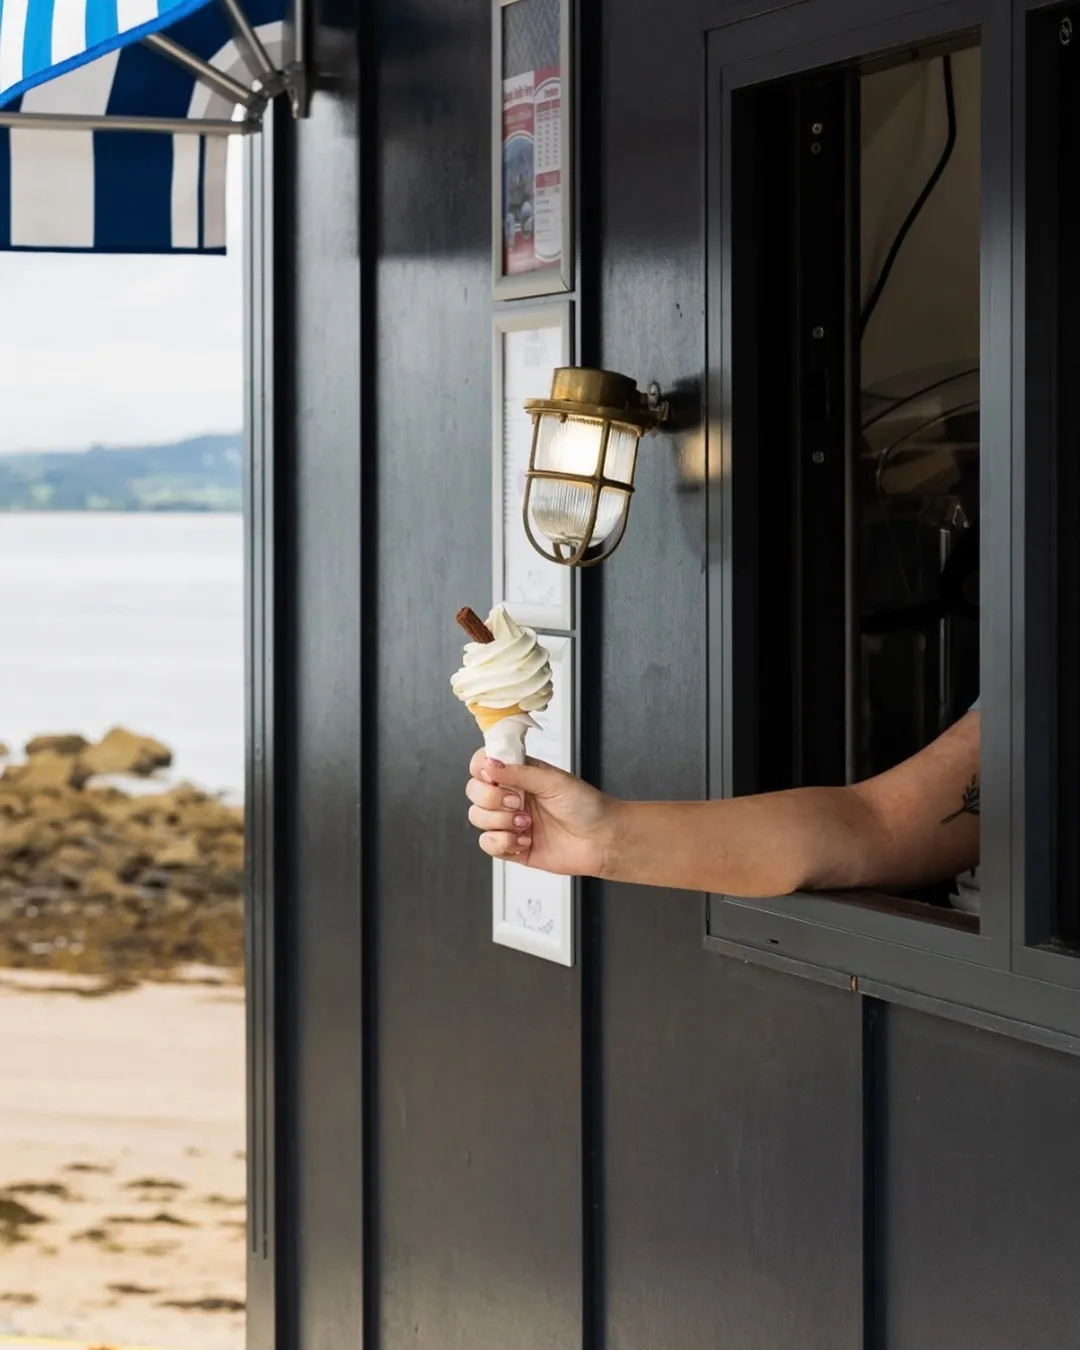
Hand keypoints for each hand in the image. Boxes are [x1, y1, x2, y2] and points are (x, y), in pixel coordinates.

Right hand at [466, 751, 617, 876]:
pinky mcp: (511, 847)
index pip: (482, 764)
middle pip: (474, 792)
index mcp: (519, 774)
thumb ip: (518, 771)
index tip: (495, 775)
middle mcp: (511, 796)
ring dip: (500, 822)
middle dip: (492, 798)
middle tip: (519, 802)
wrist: (602, 840)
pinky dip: (503, 843)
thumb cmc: (587, 806)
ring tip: (527, 823)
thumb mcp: (553, 780)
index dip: (482, 769)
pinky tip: (525, 840)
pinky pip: (487, 844)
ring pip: (477, 818)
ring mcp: (509, 822)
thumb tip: (489, 763)